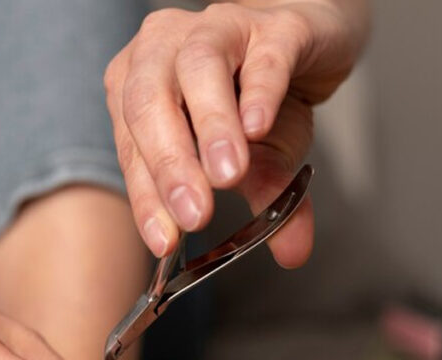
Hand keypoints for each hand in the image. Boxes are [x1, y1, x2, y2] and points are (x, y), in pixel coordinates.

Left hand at [104, 0, 367, 263]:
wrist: (309, 37)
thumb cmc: (259, 95)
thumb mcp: (258, 157)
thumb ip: (263, 199)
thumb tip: (292, 253)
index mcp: (140, 83)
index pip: (132, 145)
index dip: (146, 196)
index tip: (164, 241)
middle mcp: (166, 49)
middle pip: (149, 101)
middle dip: (170, 164)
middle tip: (194, 214)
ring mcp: (219, 28)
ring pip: (198, 69)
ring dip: (210, 127)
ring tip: (227, 176)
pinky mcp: (276, 24)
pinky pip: (262, 55)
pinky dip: (259, 91)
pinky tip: (259, 126)